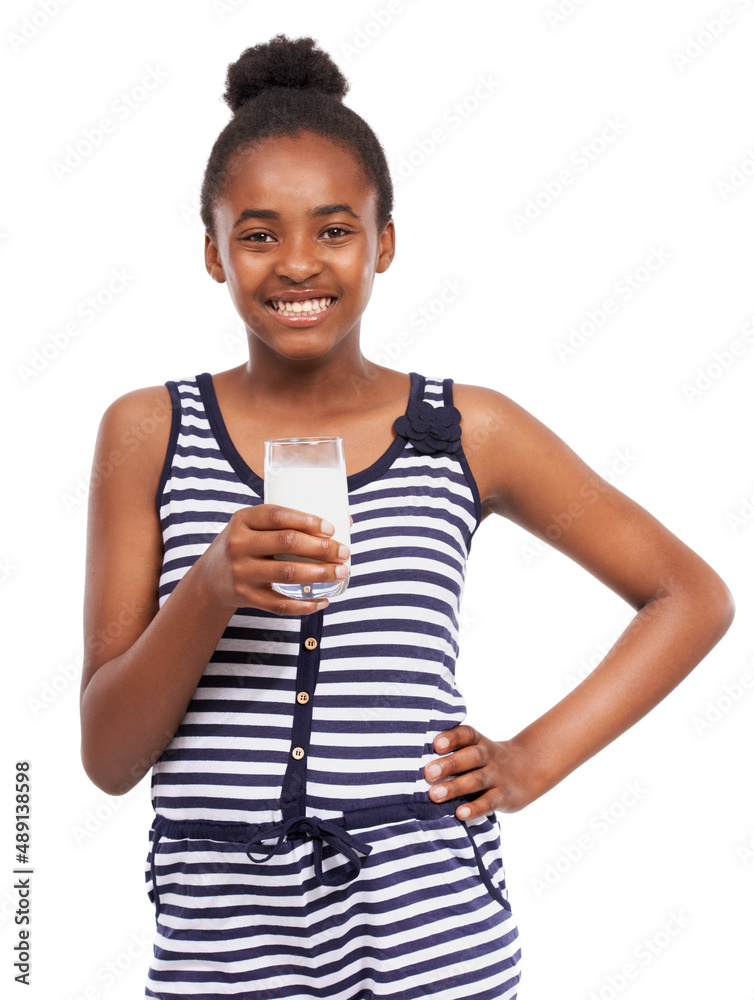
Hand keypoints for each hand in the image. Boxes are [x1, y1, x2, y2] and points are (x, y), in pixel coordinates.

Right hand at [197, 504, 349, 615]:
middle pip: (287, 543)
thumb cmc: (246, 546)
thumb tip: (345, 522)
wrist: (211, 579)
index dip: (307, 520)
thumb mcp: (255, 527)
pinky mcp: (246, 597)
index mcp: (243, 520)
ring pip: (287, 573)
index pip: (278, 515)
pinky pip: (280, 604)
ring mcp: (241, 572)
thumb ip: (291, 523)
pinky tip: (323, 600)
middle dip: (321, 547)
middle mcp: (238, 544)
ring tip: (340, 572)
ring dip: (319, 573)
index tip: (331, 528)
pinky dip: (305, 605)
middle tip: (344, 552)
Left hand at [424, 724, 531, 820]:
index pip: (467, 735)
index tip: (435, 744)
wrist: (529, 769)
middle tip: (427, 773)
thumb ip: (454, 751)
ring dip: (455, 787)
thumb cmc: (487, 760)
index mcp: (479, 742)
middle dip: (449, 764)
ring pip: (477, 780)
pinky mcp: (504, 796)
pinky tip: (460, 813)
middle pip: (471, 757)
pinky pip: (489, 802)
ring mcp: (498, 777)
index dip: (452, 738)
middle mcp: (489, 757)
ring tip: (434, 795)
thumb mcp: (477, 748)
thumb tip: (413, 760)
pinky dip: (474, 808)